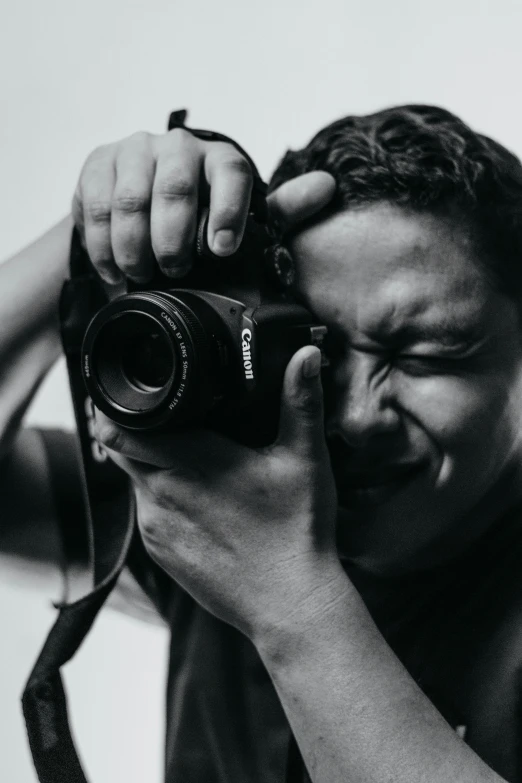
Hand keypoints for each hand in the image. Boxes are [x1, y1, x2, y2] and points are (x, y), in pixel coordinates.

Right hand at [72, 126, 335, 283]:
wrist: (139, 207)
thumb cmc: (197, 218)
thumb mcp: (240, 218)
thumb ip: (279, 211)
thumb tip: (326, 187)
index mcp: (219, 159)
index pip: (231, 172)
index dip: (228, 211)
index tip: (222, 250)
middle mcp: (178, 146)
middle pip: (175, 187)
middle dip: (173, 239)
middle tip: (175, 270)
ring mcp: (134, 151)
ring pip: (130, 200)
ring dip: (134, 247)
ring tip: (141, 275)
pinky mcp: (97, 163)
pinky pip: (94, 208)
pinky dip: (103, 247)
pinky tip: (114, 270)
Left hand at [94, 345, 339, 639]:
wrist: (290, 605)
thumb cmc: (298, 532)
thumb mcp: (305, 460)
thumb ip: (300, 402)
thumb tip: (306, 353)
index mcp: (193, 463)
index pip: (123, 428)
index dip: (122, 408)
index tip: (135, 395)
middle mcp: (162, 495)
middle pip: (122, 449)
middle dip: (136, 431)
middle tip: (166, 420)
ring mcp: (156, 529)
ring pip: (134, 481)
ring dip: (149, 465)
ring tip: (186, 458)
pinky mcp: (159, 555)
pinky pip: (145, 513)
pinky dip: (159, 498)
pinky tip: (194, 500)